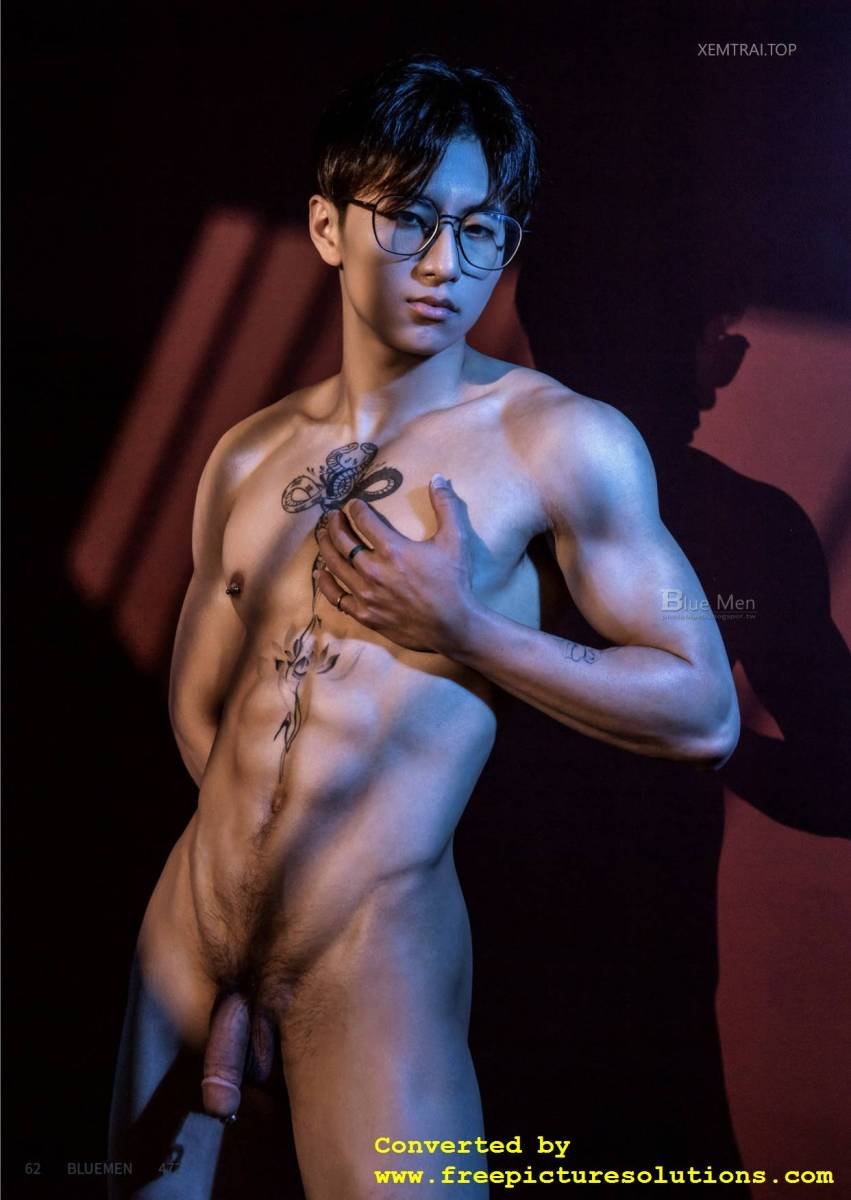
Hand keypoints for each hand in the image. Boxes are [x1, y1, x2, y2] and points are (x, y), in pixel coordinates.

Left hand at [315, 474, 477, 654]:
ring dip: (325, 547)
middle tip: (332, 516)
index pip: (363, 520)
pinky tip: (320, 572)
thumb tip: (438, 478)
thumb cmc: (453, 582)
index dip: (355, 508)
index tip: (353, 504)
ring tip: (323, 536)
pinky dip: (325, 583)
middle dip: (334, 524)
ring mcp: (365, 594)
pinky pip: (336, 597)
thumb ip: (446, 506)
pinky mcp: (364, 614)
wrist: (453, 625)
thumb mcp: (455, 540)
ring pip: (335, 565)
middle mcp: (372, 569)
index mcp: (392, 549)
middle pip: (342, 540)